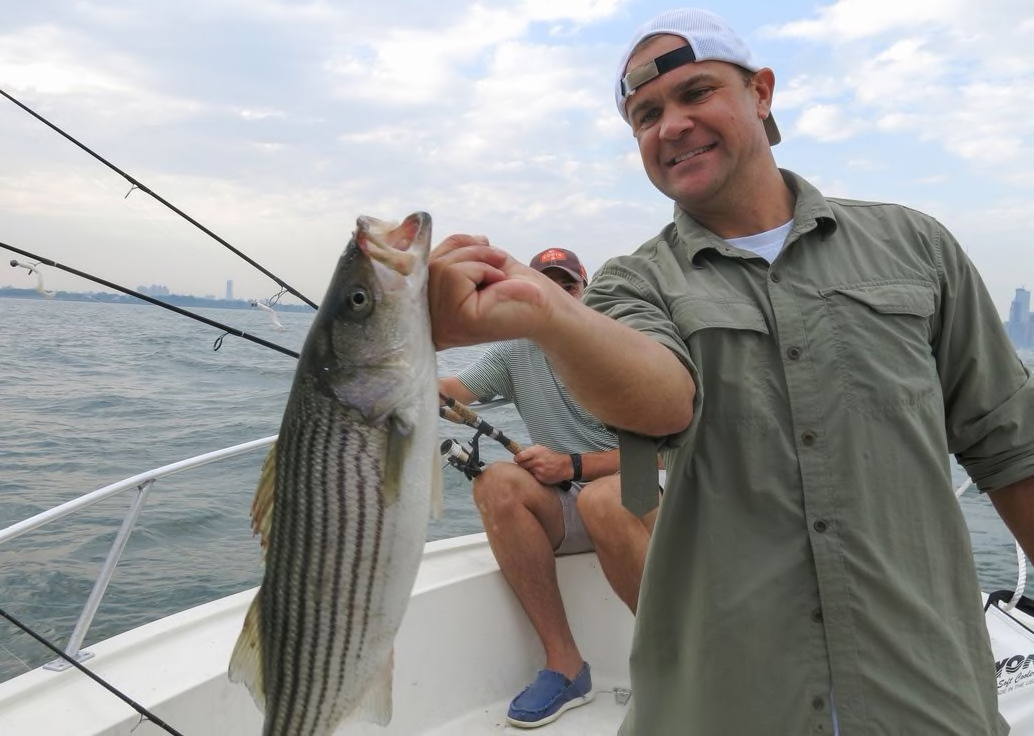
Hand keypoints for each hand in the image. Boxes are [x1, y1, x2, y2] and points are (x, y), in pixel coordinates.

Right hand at [429, 235, 555, 349]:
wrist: (547, 308)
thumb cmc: (515, 287)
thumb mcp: (477, 260)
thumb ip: (449, 251)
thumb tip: (424, 228)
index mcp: (431, 311)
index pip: (422, 267)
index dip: (454, 249)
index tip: (484, 260)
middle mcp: (430, 321)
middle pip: (429, 264)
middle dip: (467, 250)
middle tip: (497, 262)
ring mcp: (442, 323)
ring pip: (441, 266)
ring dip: (478, 258)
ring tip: (499, 275)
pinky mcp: (458, 319)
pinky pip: (455, 274)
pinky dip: (481, 268)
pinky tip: (499, 284)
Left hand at [514, 445, 573, 485]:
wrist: (564, 466)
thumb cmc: (551, 456)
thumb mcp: (541, 449)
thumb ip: (529, 451)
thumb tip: (518, 453)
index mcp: (536, 452)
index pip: (519, 457)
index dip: (517, 458)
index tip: (518, 459)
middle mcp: (537, 461)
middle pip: (521, 465)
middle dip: (523, 465)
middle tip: (527, 464)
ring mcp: (538, 470)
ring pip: (526, 472)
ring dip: (528, 470)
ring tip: (535, 468)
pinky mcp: (540, 478)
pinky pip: (532, 477)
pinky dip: (534, 476)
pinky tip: (539, 473)